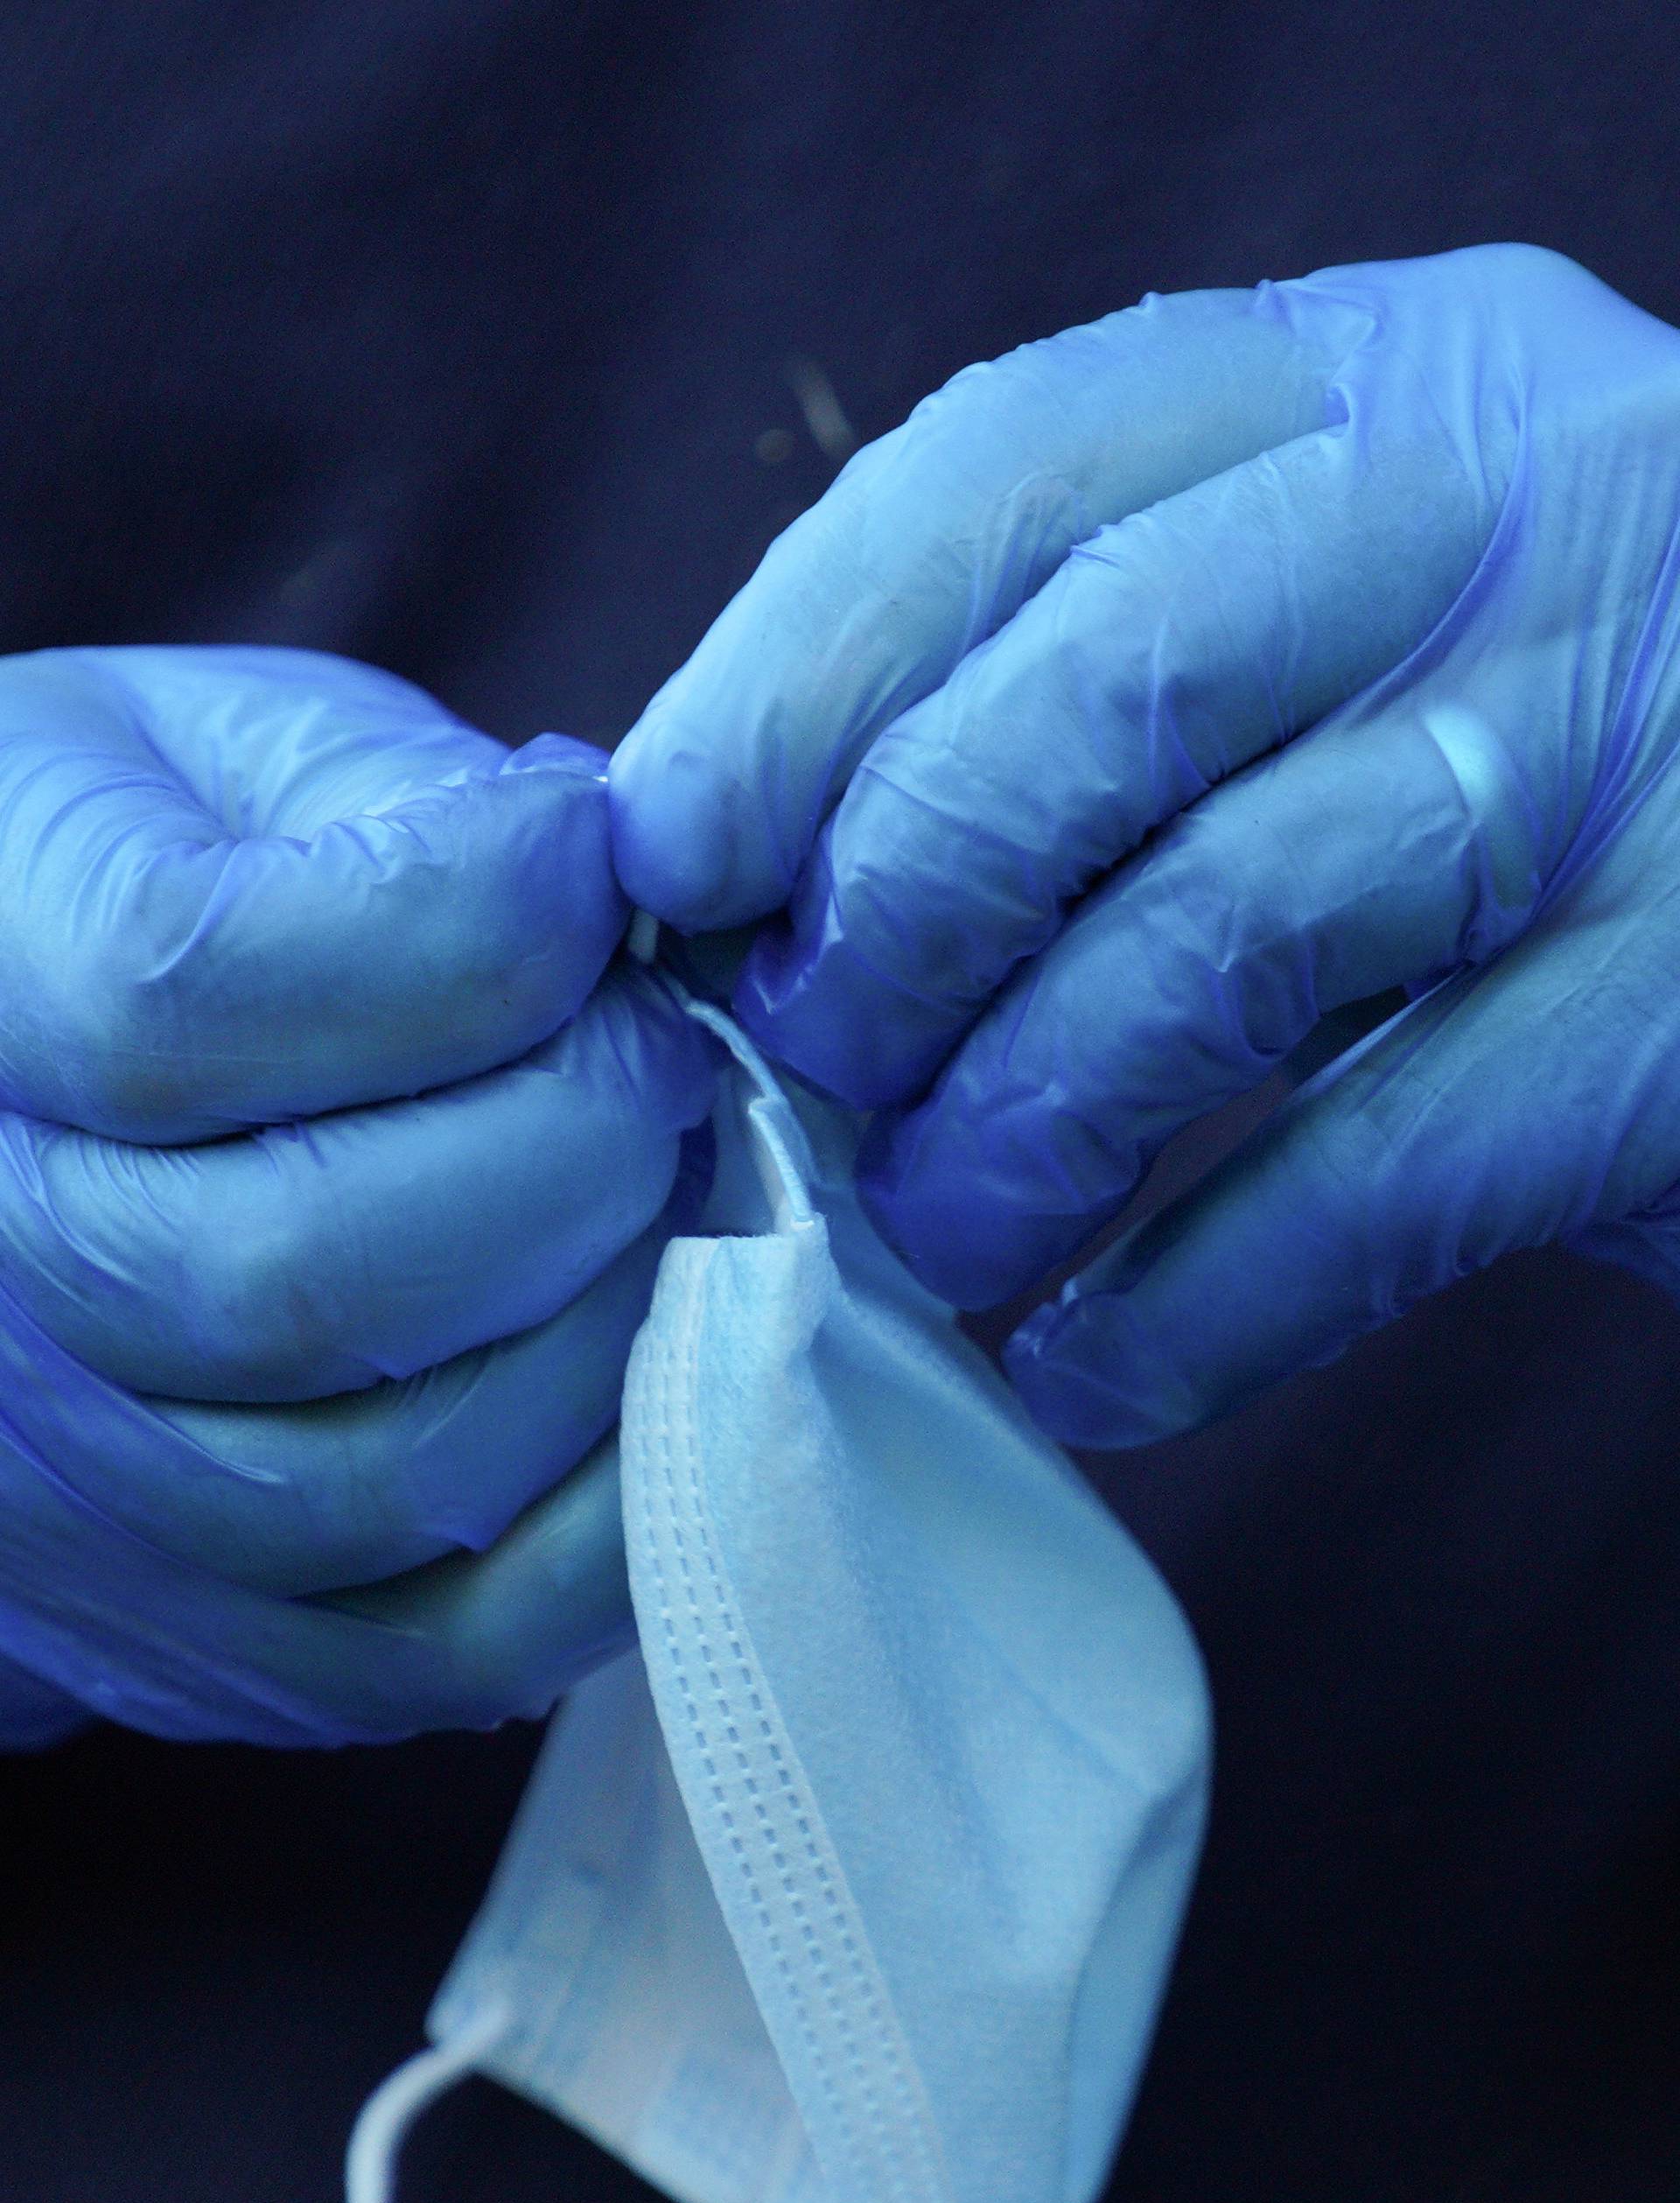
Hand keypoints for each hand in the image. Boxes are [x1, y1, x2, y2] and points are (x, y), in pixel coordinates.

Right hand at [0, 645, 713, 1740]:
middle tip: (662, 1066)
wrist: (10, 1157)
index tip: (591, 882)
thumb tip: (607, 885)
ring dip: (607, 1330)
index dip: (458, 939)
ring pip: (390, 1476)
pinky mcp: (211, 1646)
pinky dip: (610, 1520)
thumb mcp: (216, 766)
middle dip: (568, 1152)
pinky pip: (449, 1643)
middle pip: (298, 1274)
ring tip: (665, 1207)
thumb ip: (389, 810)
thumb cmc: (146, 909)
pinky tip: (663, 1377)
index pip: (178, 1003)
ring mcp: (75, 1498)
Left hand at [613, 246, 1679, 1442]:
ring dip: (1021, 1124)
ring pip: (1226, 930)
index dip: (797, 672)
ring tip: (940, 1234)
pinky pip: (1376, 1178)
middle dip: (897, 915)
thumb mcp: (1352, 638)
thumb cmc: (1548, 791)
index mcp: (1392, 382)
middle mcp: (1530, 511)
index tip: (671, 857)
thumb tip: (746, 888)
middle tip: (814, 1075)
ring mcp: (1635, 752)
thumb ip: (1109, 696)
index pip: (1018, 468)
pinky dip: (1192, 1301)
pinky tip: (1094, 1363)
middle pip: (1098, 690)